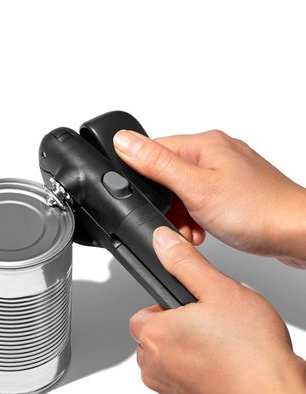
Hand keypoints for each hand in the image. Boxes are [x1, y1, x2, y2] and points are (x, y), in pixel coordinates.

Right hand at [113, 129, 305, 266]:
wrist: (297, 233)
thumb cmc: (257, 209)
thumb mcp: (196, 188)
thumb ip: (157, 164)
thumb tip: (124, 141)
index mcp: (204, 144)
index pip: (153, 149)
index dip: (143, 178)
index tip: (149, 200)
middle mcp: (215, 153)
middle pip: (169, 173)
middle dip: (166, 201)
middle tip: (177, 220)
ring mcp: (225, 172)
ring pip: (184, 189)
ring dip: (182, 212)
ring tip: (193, 228)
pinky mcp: (233, 189)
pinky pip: (201, 198)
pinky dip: (197, 215)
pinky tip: (204, 228)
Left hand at [129, 226, 305, 393]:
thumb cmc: (251, 353)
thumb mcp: (218, 289)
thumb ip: (184, 262)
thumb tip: (163, 242)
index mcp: (155, 336)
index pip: (141, 315)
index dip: (163, 306)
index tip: (183, 305)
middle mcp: (156, 366)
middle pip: (154, 337)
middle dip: (175, 326)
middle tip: (205, 321)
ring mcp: (171, 389)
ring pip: (169, 358)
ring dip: (186, 349)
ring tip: (217, 341)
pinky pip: (183, 378)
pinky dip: (197, 369)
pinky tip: (222, 361)